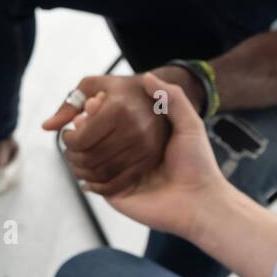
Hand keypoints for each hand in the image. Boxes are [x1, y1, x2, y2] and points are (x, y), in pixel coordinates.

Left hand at [43, 72, 173, 197]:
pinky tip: (89, 180)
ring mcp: (144, 148)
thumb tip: (46, 127)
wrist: (158, 98)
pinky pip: (119, 184)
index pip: (81, 139)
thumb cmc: (119, 90)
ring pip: (102, 174)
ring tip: (78, 164)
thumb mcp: (92, 86)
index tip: (68, 135)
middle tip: (70, 151)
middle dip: (72, 158)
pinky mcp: (149, 161)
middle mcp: (134, 130)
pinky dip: (99, 187)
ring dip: (82, 173)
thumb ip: (68, 106)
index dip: (67, 141)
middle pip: (90, 159)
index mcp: (118, 109)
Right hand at [63, 74, 227, 237]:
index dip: (97, 110)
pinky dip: (84, 173)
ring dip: (79, 150)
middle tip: (82, 121)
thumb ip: (173, 98)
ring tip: (77, 142)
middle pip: (91, 139)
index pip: (109, 121)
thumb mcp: (189, 124)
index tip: (96, 101)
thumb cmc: (197, 163)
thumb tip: (148, 76)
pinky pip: (90, 181)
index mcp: (140, 138)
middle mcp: (126, 155)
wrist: (199, 200)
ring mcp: (118, 174)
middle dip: (83, 129)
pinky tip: (84, 166)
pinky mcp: (113, 193)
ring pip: (85, 158)